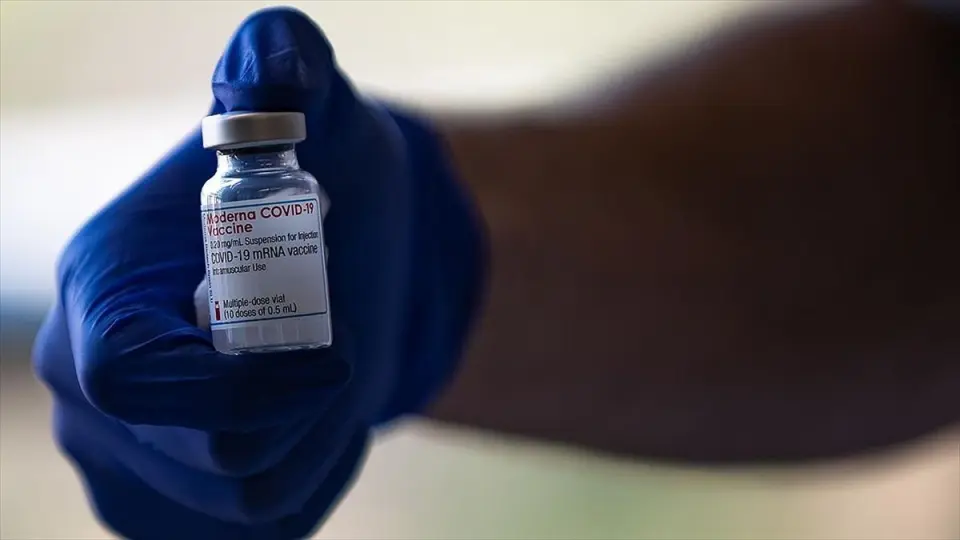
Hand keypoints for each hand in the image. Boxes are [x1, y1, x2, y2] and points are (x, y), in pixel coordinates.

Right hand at [32, 7, 485, 538]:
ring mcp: (121, 453)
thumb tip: (277, 51)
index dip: (242, 382)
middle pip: (207, 454)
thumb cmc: (322, 183)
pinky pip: (261, 523)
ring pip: (247, 497)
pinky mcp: (165, 499)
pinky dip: (313, 474)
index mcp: (101, 287)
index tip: (335, 354)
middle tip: (342, 348)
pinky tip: (316, 419)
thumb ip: (287, 68)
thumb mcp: (318, 117)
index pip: (128, 375)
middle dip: (307, 408)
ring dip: (321, 436)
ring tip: (330, 372)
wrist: (323, 262)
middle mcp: (86, 382)